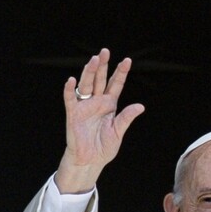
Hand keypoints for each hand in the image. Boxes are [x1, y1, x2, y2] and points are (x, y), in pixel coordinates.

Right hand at [55, 48, 144, 192]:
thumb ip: (126, 117)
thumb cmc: (104, 147)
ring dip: (89, 72)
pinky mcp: (73, 114)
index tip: (127, 60)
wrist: (90, 160)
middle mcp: (97, 102)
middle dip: (103, 66)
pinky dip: (70, 90)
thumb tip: (140, 106)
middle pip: (100, 80)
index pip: (116, 85)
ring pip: (87, 85)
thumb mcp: (118, 131)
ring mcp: (84, 106)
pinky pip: (70, 99)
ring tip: (94, 60)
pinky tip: (72, 80)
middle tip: (105, 51)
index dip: (120, 73)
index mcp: (109, 105)